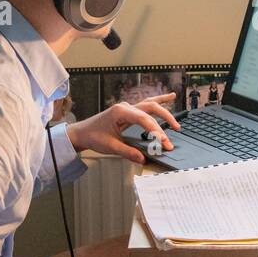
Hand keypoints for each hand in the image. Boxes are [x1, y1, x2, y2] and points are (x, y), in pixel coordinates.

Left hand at [67, 93, 181, 163]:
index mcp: (120, 112)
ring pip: (149, 103)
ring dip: (163, 104)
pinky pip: (145, 105)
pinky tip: (167, 98)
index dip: (157, 130)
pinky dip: (157, 101)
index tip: (164, 142)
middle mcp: (125, 107)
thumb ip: (128, 152)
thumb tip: (143, 158)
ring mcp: (127, 108)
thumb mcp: (110, 147)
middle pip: (150, 107)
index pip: (144, 119)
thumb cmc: (93, 137)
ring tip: (174, 99)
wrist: (81, 133)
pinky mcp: (128, 112)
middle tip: (176, 129)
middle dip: (165, 117)